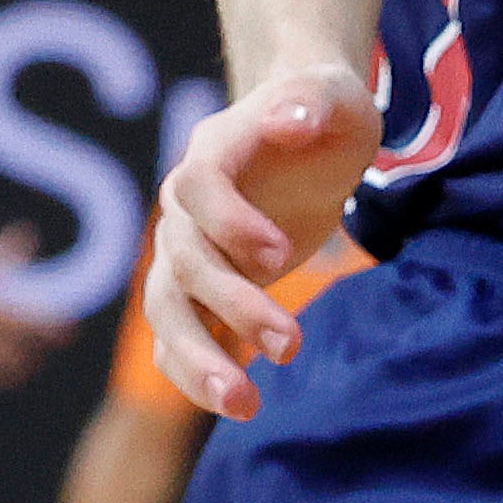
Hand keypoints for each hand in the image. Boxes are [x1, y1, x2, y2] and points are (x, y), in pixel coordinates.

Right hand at [141, 65, 383, 420]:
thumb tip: (285, 120)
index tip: (279, 255)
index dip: (229, 222)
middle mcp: (186, 207)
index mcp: (213, 152)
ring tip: (246, 405)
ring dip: (199, 360)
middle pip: (183, 262)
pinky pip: (179, 337)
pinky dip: (195, 373)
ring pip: (169, 311)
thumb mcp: (333, 96)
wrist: (304, 128)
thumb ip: (308, 102)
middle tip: (289, 346)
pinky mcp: (202, 289)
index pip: (199, 187)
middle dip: (230, 306)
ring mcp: (187, 251)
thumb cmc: (323, 109)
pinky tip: (236, 406)